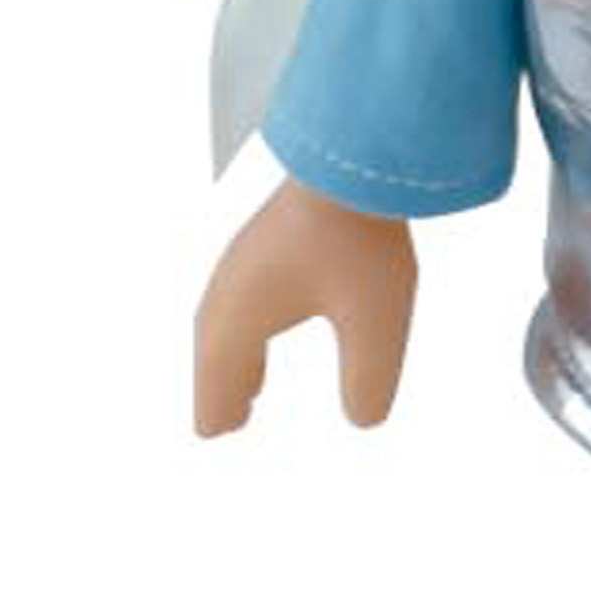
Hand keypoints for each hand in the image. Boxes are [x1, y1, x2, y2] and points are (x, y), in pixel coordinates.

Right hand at [192, 182, 417, 436]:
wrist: (351, 155)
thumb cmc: (359, 238)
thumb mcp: (376, 325)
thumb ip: (368, 380)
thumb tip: (363, 420)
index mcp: (240, 318)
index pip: (217, 381)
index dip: (220, 411)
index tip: (217, 435)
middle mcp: (230, 290)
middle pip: (214, 352)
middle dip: (222, 388)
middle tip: (227, 423)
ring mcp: (244, 259)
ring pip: (226, 323)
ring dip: (233, 358)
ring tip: (248, 386)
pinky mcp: (265, 237)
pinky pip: (242, 295)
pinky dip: (246, 325)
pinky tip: (270, 320)